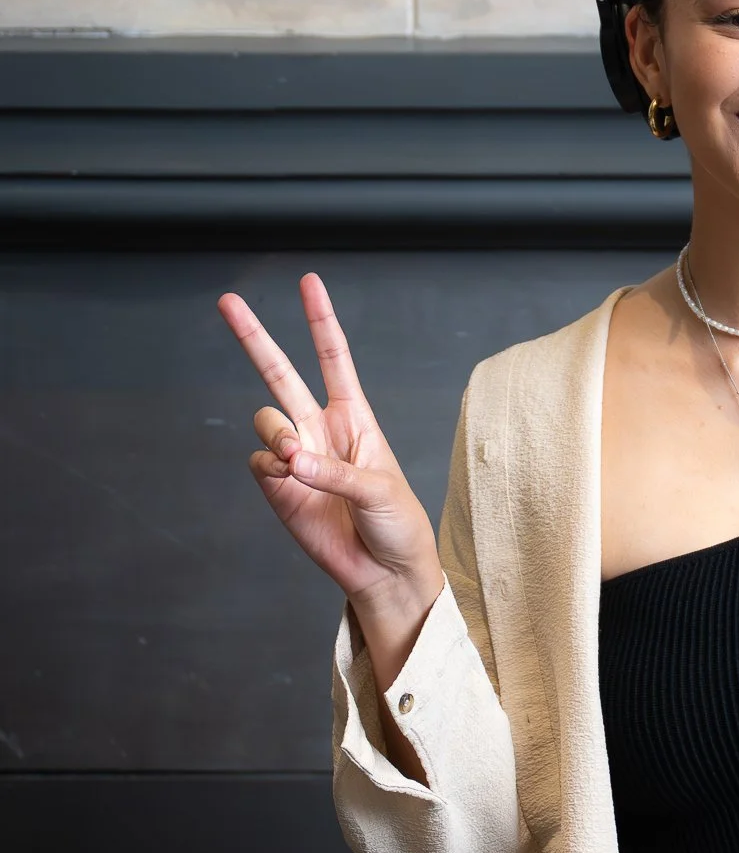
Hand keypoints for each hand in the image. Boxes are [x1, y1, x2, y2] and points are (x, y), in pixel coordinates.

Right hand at [216, 272, 444, 615]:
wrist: (384, 571)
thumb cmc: (396, 523)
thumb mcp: (380, 490)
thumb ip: (335, 471)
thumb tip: (290, 459)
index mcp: (355, 416)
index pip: (333, 358)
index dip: (320, 320)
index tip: (310, 282)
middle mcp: (320, 428)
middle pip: (280, 372)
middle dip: (255, 337)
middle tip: (228, 300)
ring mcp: (296, 456)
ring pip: (265, 418)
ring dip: (275, 432)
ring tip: (296, 458)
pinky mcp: (278, 488)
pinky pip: (258, 461)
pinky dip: (270, 466)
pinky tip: (289, 479)